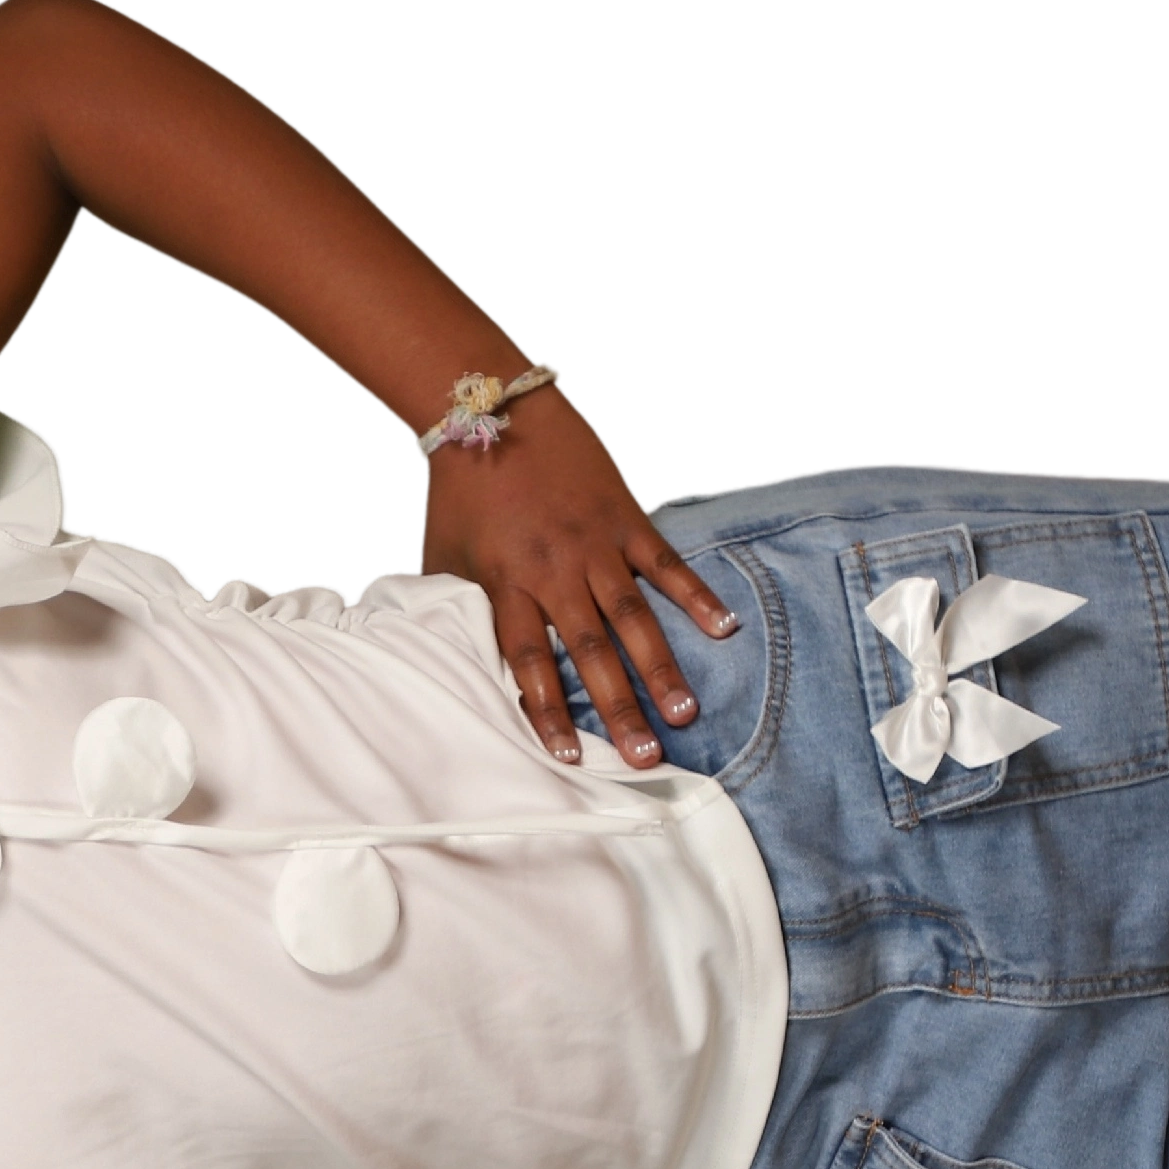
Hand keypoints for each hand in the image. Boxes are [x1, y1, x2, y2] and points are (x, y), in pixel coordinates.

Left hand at [412, 390, 741, 767]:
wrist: (489, 409)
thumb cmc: (461, 487)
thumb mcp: (444, 555)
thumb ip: (459, 606)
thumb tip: (458, 654)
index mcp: (508, 586)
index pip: (529, 663)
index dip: (547, 712)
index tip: (567, 757)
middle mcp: (555, 572)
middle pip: (590, 652)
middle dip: (617, 708)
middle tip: (643, 759)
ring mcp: (595, 545)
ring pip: (632, 617)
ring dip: (660, 667)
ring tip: (683, 714)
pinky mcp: (625, 516)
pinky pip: (664, 564)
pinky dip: (694, 595)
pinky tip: (724, 628)